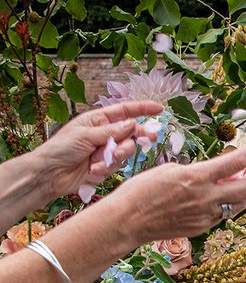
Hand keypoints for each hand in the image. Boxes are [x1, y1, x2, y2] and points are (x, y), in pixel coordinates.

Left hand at [34, 101, 165, 198]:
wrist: (50, 174)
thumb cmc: (61, 148)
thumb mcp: (86, 135)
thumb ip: (112, 131)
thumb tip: (132, 123)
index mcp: (98, 120)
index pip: (124, 111)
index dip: (142, 109)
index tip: (159, 108)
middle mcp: (104, 134)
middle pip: (131, 133)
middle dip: (136, 137)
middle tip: (148, 139)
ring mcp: (106, 150)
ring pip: (126, 151)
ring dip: (116, 156)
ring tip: (99, 161)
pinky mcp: (105, 166)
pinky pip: (117, 166)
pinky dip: (106, 168)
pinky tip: (93, 170)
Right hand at [110, 138, 245, 241]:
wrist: (128, 220)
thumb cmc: (142, 190)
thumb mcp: (170, 169)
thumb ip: (198, 171)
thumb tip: (217, 173)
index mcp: (197, 177)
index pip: (236, 162)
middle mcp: (206, 198)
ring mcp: (206, 216)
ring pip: (237, 204)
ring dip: (239, 191)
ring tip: (229, 182)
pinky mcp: (201, 228)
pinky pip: (221, 215)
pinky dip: (222, 204)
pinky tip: (211, 198)